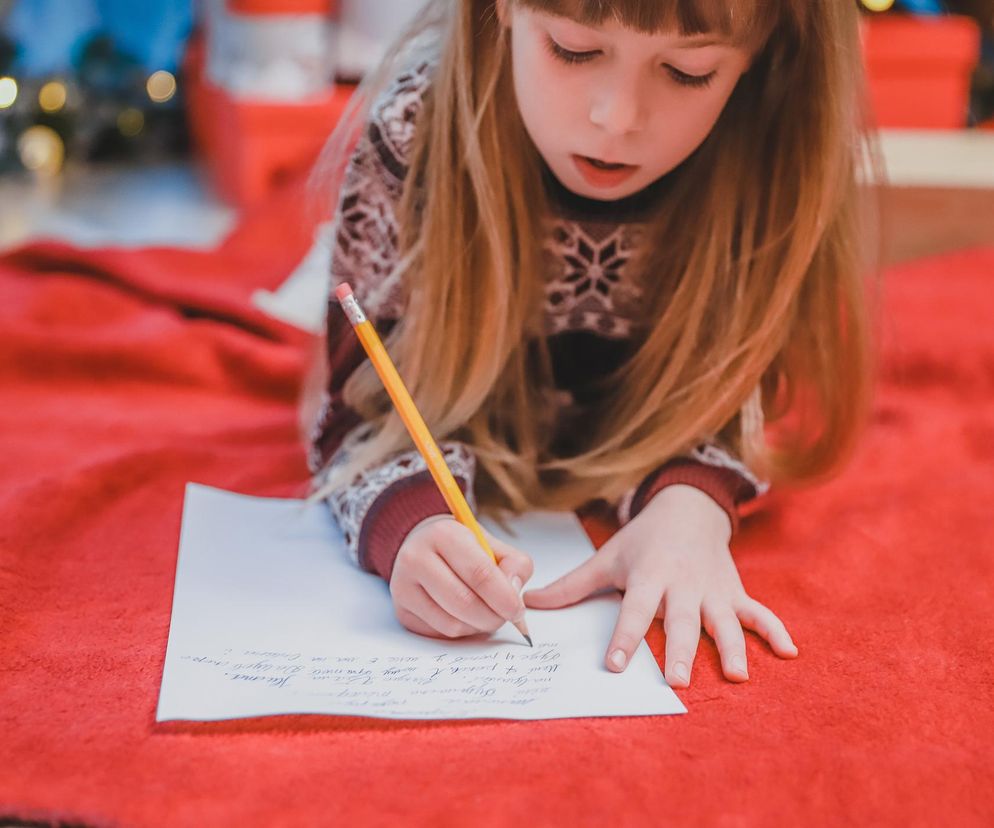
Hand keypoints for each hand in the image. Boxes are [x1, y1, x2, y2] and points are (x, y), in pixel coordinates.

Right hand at [390, 516, 533, 638]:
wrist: (423, 546)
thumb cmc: (463, 547)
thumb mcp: (493, 544)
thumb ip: (514, 565)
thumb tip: (513, 594)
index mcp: (444, 534)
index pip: (480, 573)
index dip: (504, 597)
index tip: (517, 610)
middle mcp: (416, 558)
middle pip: (464, 603)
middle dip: (493, 617)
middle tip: (506, 616)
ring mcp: (404, 586)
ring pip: (452, 624)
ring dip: (478, 627)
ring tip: (485, 612)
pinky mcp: (402, 610)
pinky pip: (440, 633)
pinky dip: (461, 631)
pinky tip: (465, 616)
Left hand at [523, 485, 796, 685]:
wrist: (687, 509)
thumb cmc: (641, 541)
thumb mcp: (607, 557)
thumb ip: (572, 586)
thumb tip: (530, 606)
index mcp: (648, 575)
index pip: (634, 610)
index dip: (625, 636)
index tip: (616, 664)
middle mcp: (682, 584)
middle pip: (682, 620)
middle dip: (680, 649)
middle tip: (677, 681)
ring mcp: (713, 589)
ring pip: (723, 620)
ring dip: (731, 647)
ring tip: (737, 676)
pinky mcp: (734, 592)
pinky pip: (758, 612)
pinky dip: (774, 630)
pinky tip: (790, 652)